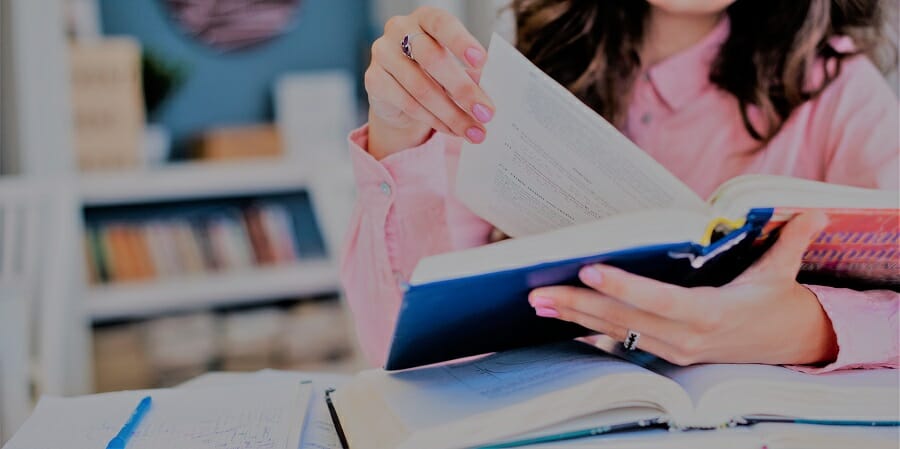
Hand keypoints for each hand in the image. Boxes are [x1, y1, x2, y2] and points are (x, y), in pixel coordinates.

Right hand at [365, 7, 494, 159]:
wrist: (398, 92)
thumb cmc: (433, 72)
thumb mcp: (454, 68)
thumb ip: (470, 75)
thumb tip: (488, 96)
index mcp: (425, 18)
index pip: (442, 23)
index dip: (461, 41)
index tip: (482, 61)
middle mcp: (399, 30)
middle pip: (431, 58)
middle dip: (463, 89)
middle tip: (486, 112)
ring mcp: (382, 54)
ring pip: (421, 88)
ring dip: (452, 114)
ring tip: (474, 131)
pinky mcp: (373, 80)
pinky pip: (407, 104)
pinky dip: (434, 121)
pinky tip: (452, 130)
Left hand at [528, 212, 838, 365]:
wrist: (786, 343)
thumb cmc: (776, 300)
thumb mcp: (784, 270)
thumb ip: (792, 241)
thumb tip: (814, 212)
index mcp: (711, 314)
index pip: (660, 301)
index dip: (624, 287)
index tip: (589, 268)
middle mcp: (686, 338)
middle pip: (624, 320)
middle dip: (578, 304)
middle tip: (537, 290)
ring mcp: (673, 350)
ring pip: (614, 331)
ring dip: (574, 317)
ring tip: (537, 300)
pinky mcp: (664, 353)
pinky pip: (620, 339)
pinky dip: (588, 326)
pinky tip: (560, 313)